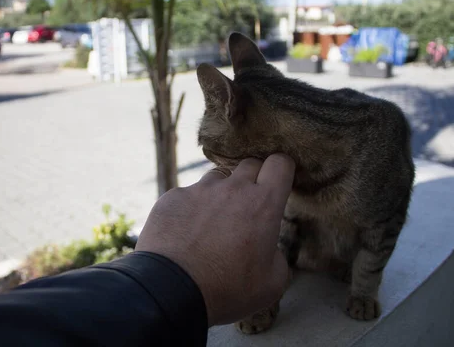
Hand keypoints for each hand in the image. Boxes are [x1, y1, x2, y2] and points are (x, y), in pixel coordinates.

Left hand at [135, 154, 295, 325]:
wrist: (171, 290)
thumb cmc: (226, 289)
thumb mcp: (272, 283)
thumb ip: (276, 254)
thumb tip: (267, 247)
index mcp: (263, 204)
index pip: (280, 163)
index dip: (282, 170)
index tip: (278, 183)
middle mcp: (232, 189)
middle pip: (249, 164)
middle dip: (253, 179)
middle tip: (249, 207)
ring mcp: (200, 190)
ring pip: (217, 177)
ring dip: (221, 193)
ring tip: (213, 223)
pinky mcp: (173, 197)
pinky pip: (188, 194)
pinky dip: (191, 208)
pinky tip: (185, 233)